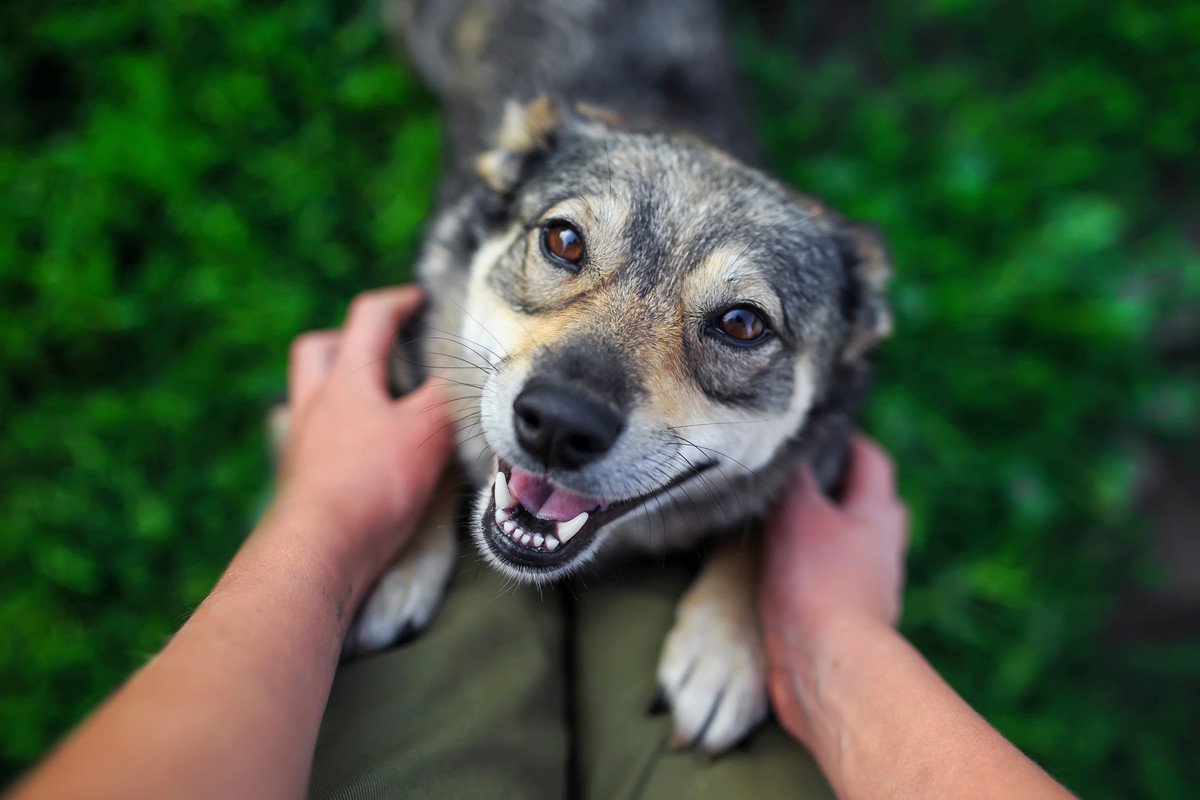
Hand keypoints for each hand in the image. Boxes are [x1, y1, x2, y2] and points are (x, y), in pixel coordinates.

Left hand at [269, 286, 452, 597]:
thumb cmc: (371, 484)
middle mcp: (315, 404)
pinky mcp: (301, 481)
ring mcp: (302, 443)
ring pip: (311, 396)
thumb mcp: (425, 433)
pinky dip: (340, 436)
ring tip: (377, 403)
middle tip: (381, 350)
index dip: (398, 301)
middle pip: (317, 350)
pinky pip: (316, 440)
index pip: (368, 319)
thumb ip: (447, 397)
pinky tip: (364, 454)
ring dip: (339, 389)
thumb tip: (466, 369)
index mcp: (345, 380)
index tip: (422, 300)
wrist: (318, 551)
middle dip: (346, 339)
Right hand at [758, 435, 908, 744]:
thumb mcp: (797, 513)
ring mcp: (865, 589)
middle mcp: (881, 549)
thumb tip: (782, 442)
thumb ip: (791, 478)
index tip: (816, 431)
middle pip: (865, 504)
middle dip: (834, 488)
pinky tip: (773, 572)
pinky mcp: (842, 622)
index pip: (871, 461)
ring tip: (773, 522)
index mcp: (878, 514)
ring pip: (843, 546)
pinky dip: (803, 572)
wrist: (827, 668)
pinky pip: (824, 583)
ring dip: (816, 534)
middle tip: (793, 476)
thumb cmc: (817, 583)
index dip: (848, 441)